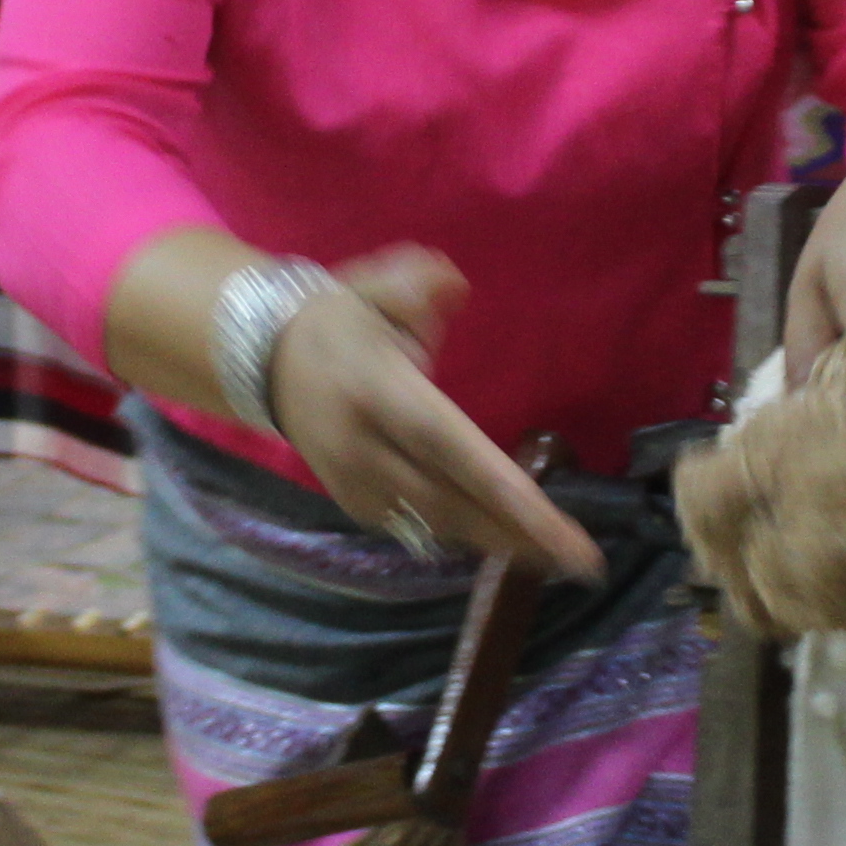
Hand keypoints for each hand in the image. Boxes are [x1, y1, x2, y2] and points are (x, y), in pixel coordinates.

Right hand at [267, 246, 601, 577]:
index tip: (565, 536)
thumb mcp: (373, 286)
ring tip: (554, 555)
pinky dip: (461, 532)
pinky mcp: (352, 502)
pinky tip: (500, 537)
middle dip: (520, 536)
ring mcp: (355, 483)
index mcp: (380, 394)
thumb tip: (453, 285)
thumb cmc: (339, 319)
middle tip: (581, 562)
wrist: (264, 359)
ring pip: (437, 523)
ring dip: (496, 540)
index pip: (457, 452)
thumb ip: (414, 283)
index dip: (515, 499)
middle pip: (455, 505)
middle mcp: (367, 449)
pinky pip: (416, 526)